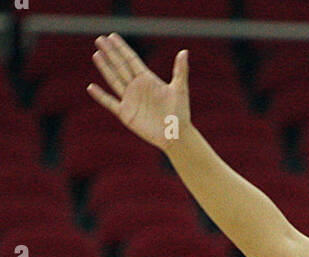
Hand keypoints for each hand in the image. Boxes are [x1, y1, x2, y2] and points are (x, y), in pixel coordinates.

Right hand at [88, 33, 190, 149]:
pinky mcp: (126, 114)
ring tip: (96, 54)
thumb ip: (180, 70)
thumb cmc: (181, 113)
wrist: (176, 135)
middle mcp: (137, 87)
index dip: (121, 48)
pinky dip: (101, 96)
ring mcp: (130, 100)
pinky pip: (110, 103)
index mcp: (148, 79)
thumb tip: (184, 51)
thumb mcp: (180, 89)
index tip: (112, 36)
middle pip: (120, 66)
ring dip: (105, 68)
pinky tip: (91, 87)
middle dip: (110, 53)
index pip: (131, 59)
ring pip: (114, 80)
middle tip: (100, 39)